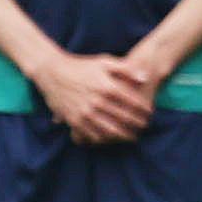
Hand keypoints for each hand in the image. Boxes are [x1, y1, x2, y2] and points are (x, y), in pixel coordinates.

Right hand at [33, 50, 153, 145]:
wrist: (52, 71)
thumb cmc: (81, 65)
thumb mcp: (104, 61)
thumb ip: (126, 69)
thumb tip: (144, 79)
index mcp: (107, 87)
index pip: (133, 103)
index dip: (144, 110)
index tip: (149, 113)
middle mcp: (97, 102)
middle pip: (124, 119)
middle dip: (137, 125)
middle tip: (144, 127)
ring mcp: (85, 113)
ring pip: (110, 131)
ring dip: (124, 136)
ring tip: (132, 137)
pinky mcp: (74, 120)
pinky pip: (92, 135)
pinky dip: (104, 139)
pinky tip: (111, 139)